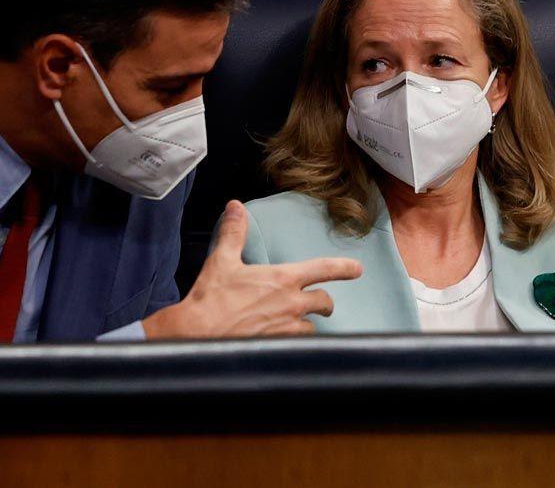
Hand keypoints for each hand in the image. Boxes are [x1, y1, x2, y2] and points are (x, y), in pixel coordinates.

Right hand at [143, 200, 362, 337]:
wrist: (197, 333)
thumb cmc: (211, 298)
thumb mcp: (223, 260)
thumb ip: (234, 233)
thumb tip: (235, 207)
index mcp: (283, 279)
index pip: (324, 269)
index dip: (344, 268)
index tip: (358, 269)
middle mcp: (292, 304)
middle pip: (324, 302)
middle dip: (324, 303)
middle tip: (321, 305)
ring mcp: (288, 328)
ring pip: (311, 326)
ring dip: (306, 324)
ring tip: (293, 324)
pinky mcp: (280, 347)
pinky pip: (298, 345)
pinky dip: (293, 342)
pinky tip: (282, 341)